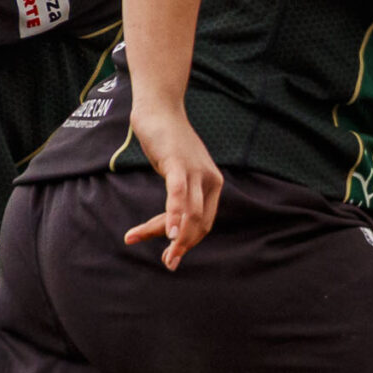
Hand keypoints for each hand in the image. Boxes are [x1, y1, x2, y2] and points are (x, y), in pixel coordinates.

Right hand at [121, 107, 224, 268]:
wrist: (159, 108)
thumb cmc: (166, 141)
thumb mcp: (176, 171)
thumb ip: (179, 192)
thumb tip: (172, 216)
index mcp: (213, 184)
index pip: (204, 223)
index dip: (190, 242)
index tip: (171, 254)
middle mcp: (210, 180)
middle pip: (199, 223)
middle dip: (183, 246)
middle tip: (168, 263)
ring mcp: (195, 172)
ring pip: (191, 214)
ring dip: (177, 238)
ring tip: (167, 257)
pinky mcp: (178, 164)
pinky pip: (179, 195)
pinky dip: (177, 216)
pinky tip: (172, 234)